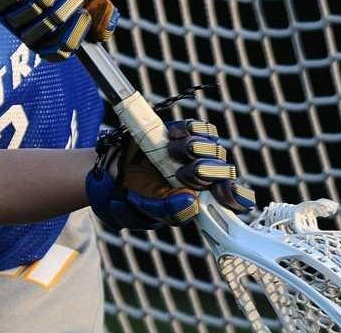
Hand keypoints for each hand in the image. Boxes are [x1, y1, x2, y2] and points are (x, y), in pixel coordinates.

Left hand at [0, 0, 118, 61]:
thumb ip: (102, 15)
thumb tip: (104, 31)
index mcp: (47, 40)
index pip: (58, 52)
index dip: (72, 36)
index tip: (84, 14)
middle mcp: (25, 33)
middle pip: (46, 28)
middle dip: (65, 5)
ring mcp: (7, 15)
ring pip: (32, 8)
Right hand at [85, 119, 255, 230]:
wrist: (104, 172)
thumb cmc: (126, 197)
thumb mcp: (142, 212)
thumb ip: (168, 211)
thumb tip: (192, 201)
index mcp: (198, 201)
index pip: (230, 199)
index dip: (236, 195)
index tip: (228, 192)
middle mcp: (201, 177)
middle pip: (223, 171)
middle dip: (207, 172)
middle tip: (182, 174)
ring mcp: (193, 154)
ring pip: (213, 148)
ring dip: (194, 150)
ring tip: (170, 154)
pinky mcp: (181, 132)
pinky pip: (199, 127)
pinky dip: (190, 129)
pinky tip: (173, 135)